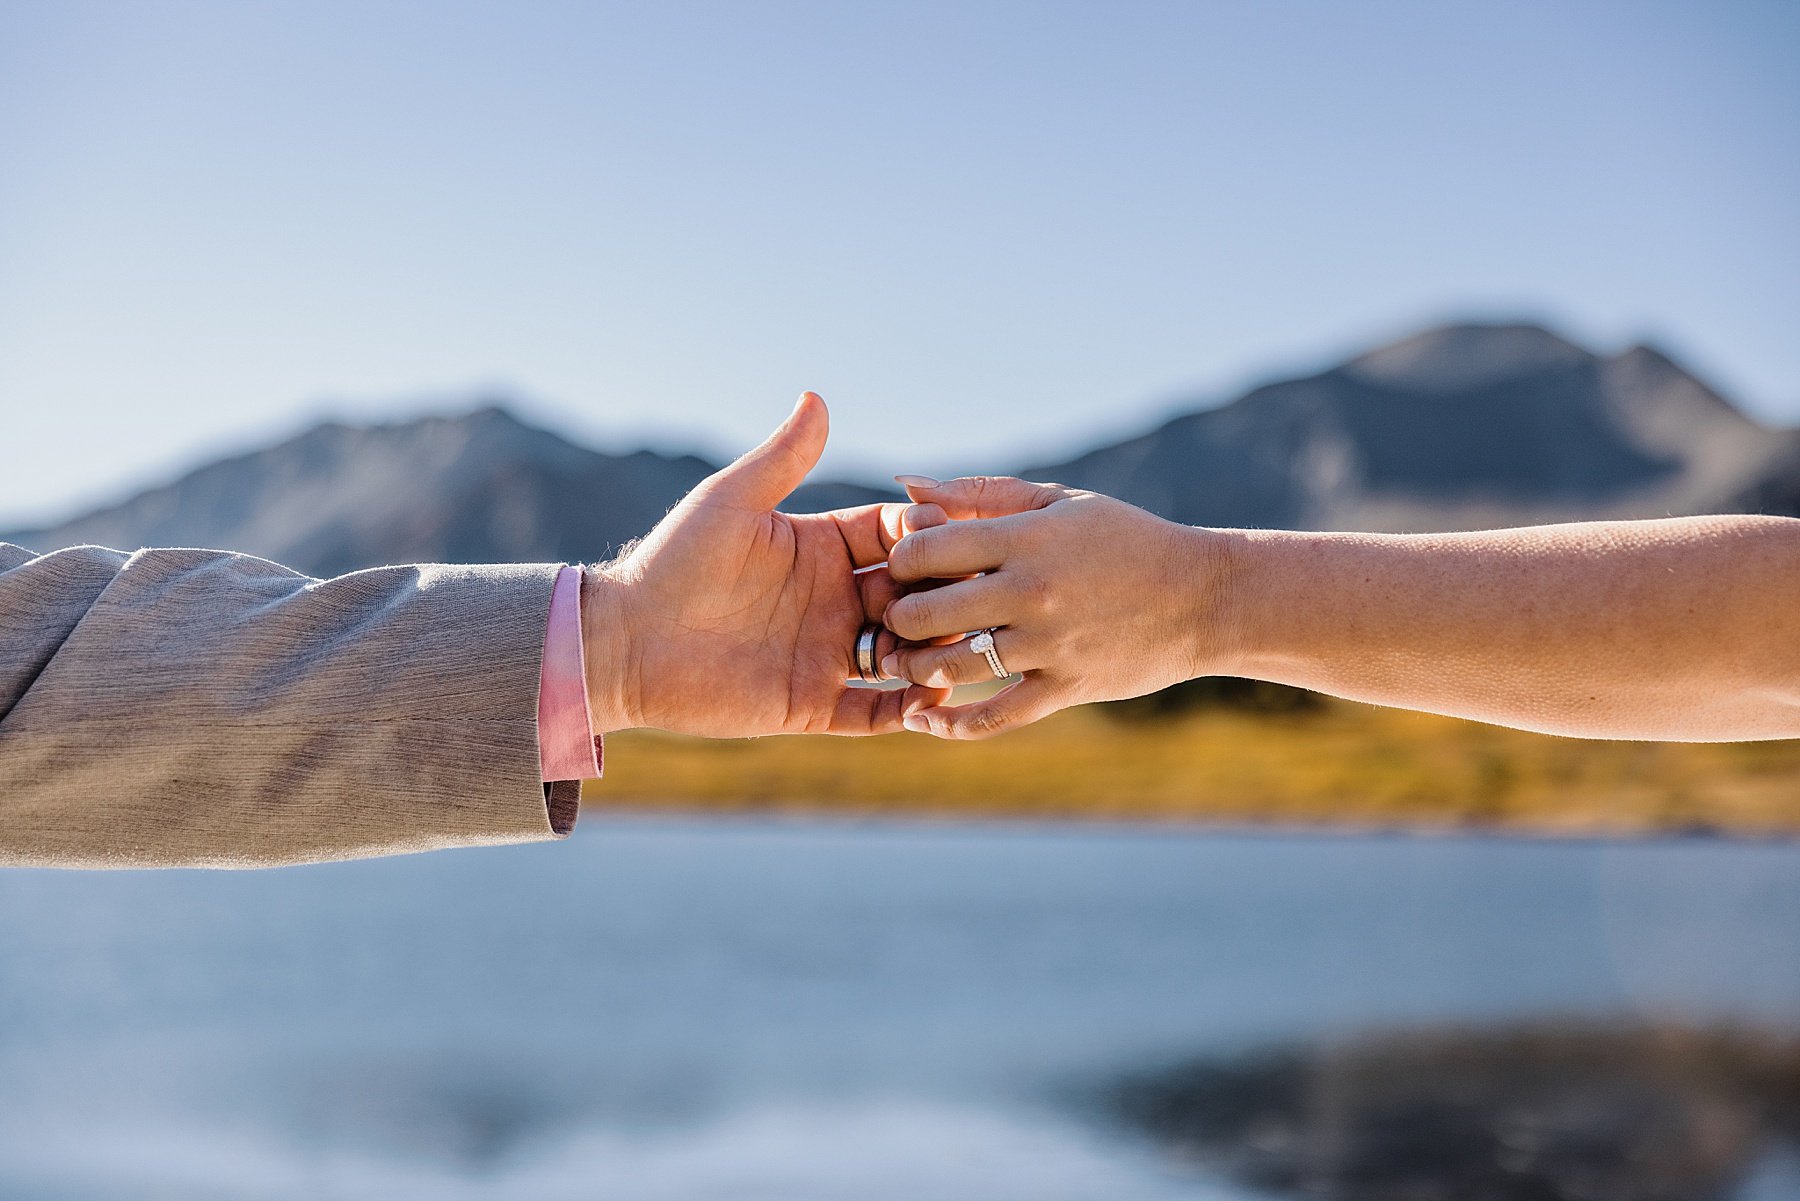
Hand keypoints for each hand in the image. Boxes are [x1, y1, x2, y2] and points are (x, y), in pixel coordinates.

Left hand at [581, 394, 950, 737]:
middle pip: (912, 595)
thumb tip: (817, 397)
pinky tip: (930, 700)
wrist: (625, 643)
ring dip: (932, 651)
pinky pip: (874, 712)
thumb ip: (781, 459)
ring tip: (949, 649)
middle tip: (965, 597)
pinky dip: (908, 710)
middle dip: (942, 595)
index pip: (894, 535)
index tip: (944, 535)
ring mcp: (825, 653)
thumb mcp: (730, 503)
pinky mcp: (811, 704)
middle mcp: (832, 600)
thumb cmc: (672, 563)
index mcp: (821, 548)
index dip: (924, 534)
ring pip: (905, 652)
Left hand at [882, 476, 1230, 738]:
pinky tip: (926, 720)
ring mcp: (1050, 645)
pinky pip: (996, 716)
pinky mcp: (1066, 687)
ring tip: (909, 662)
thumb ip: (980, 494)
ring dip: (917, 669)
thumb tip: (905, 484)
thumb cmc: (1122, 540)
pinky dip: (954, 727)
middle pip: (929, 613)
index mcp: (1027, 538)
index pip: (928, 549)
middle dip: (899, 618)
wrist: (1202, 597)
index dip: (900, 561)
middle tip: (897, 620)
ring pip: (954, 668)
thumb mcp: (1057, 502)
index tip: (903, 569)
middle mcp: (1034, 592)